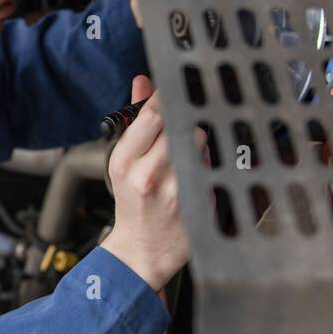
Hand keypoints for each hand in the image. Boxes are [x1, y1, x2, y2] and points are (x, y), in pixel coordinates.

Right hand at [100, 75, 204, 291]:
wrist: (141, 251)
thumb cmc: (132, 205)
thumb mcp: (123, 161)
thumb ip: (135, 120)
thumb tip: (142, 82)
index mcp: (125, 161)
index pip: (153, 113)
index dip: (165, 99)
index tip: (171, 95)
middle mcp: (149, 173)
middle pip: (181, 124)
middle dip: (181, 124)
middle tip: (175, 136)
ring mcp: (176, 189)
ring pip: (200, 141)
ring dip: (195, 143)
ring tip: (182, 160)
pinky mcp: (198, 200)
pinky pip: (210, 165)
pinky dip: (204, 165)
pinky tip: (191, 178)